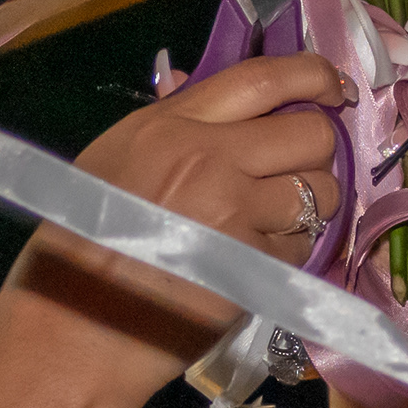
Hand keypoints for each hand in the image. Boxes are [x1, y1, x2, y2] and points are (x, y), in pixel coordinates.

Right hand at [76, 51, 353, 262]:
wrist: (74, 332)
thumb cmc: (81, 247)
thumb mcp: (113, 161)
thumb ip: (169, 124)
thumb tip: (200, 84)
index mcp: (170, 124)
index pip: (262, 79)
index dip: (312, 75)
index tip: (333, 86)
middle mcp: (209, 157)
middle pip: (311, 134)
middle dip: (316, 153)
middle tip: (292, 174)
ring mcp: (235, 212)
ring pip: (320, 193)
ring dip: (310, 208)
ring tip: (270, 225)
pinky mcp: (254, 266)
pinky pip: (302, 248)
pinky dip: (288, 256)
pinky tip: (249, 266)